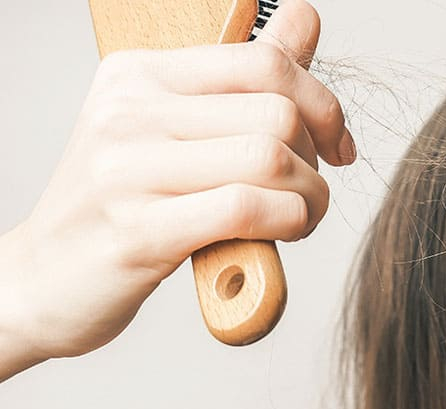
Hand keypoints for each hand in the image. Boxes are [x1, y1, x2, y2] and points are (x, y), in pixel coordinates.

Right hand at [5, 0, 352, 363]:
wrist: (43, 280)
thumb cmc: (123, 207)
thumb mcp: (176, 129)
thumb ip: (243, 78)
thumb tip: (304, 19)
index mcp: (139, 75)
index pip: (265, 61)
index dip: (323, 106)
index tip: (337, 146)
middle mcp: (128, 111)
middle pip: (278, 114)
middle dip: (317, 160)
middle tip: (310, 192)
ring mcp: (127, 169)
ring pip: (270, 159)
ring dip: (309, 198)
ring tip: (299, 218)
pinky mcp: (138, 231)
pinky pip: (246, 208)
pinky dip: (286, 223)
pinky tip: (281, 236)